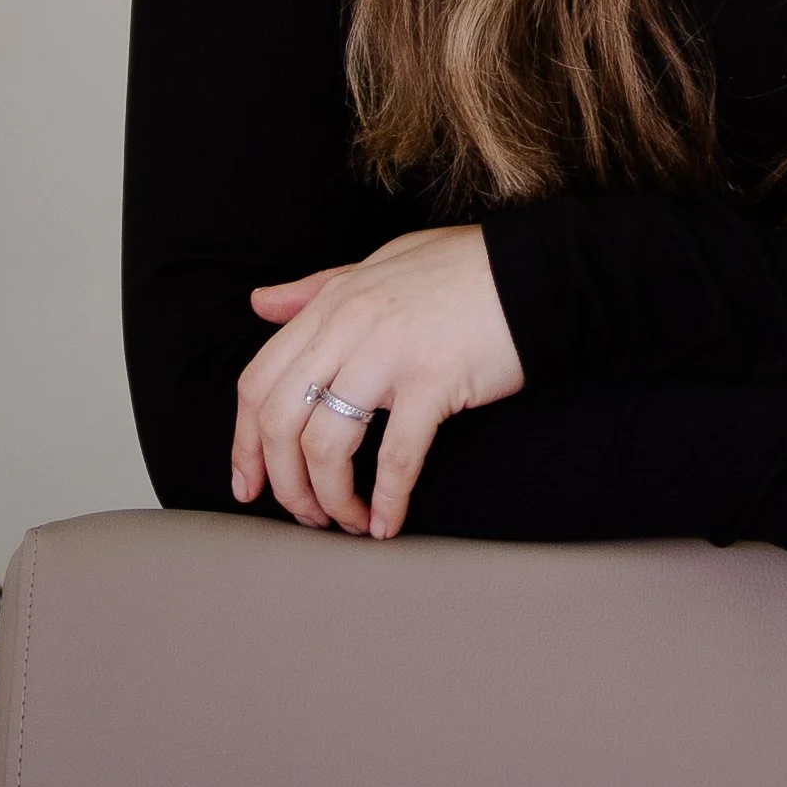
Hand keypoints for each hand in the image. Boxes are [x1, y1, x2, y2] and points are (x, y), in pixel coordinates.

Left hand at [231, 227, 523, 541]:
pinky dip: (385, 500)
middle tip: (305, 514)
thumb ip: (320, 288)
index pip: (259, 382)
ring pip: (325, 445)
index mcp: (334, 302)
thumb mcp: (382, 264)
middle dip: (284, 482)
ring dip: (329, 499)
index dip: (245, 443)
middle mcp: (351, 325)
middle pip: (280, 420)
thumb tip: (260, 304)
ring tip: (348, 521)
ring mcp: (390, 353)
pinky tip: (387, 523)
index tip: (250, 484)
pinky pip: (394, 457)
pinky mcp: (434, 381)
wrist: (541, 270)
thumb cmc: (465, 269)